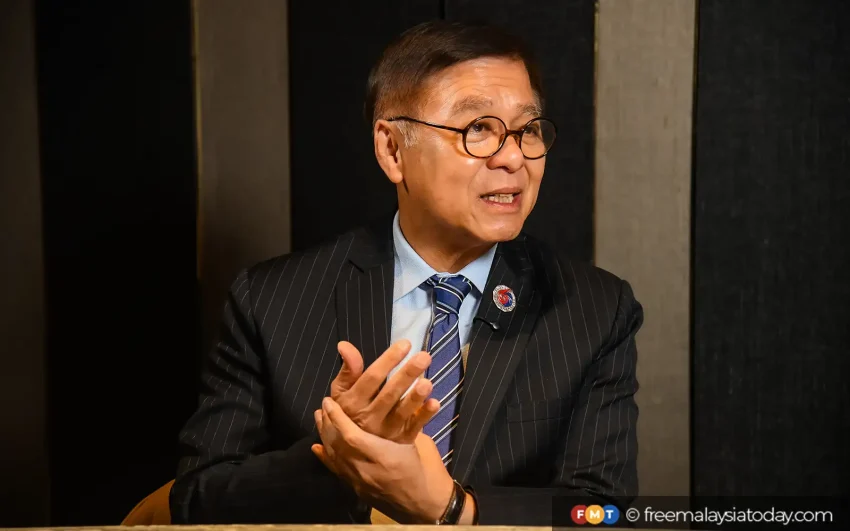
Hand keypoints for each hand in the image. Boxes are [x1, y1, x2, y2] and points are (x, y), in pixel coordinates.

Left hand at [311, 397, 453, 522]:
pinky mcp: (357, 489)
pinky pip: (336, 471)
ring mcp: (359, 482)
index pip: (352, 436)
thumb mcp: (419, 443)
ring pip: (335, 457)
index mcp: (384, 457)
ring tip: (320, 419)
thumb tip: (398, 400)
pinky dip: (326, 457)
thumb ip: (407, 423)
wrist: (422, 505)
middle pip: (338, 446)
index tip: (329, 401)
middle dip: (328, 424)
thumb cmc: (425, 471)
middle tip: (323, 406)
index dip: (338, 418)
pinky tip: (317, 448)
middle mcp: (367, 470)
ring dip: (325, 436)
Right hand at [330, 340, 439, 442]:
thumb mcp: (341, 393)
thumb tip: (344, 345)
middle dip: (406, 375)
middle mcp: (369, 417)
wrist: (352, 451)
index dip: (388, 361)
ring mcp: (385, 432)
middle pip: (389, 394)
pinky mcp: (400, 441)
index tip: (405, 344)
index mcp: (354, 402)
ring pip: (401, 413)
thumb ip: (347, 370)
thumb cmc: (348, 412)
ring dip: (415, 398)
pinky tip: (435, 403)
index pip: (371, 378)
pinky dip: (424, 417)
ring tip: (428, 382)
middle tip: (424, 357)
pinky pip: (413, 429)